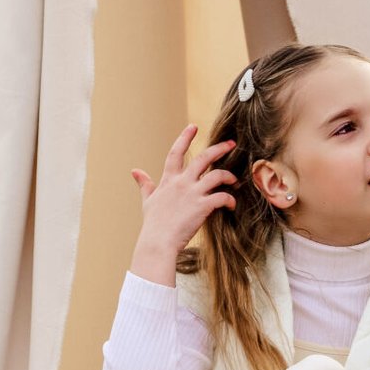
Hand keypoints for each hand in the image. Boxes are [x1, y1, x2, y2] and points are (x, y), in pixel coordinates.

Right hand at [128, 126, 237, 283]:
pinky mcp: (202, 207)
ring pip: (217, 175)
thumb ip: (145, 183)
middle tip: (231, 144)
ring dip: (228, 176)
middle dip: (219, 148)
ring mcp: (192, 194)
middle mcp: (181, 183)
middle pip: (203, 158)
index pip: (176, 152)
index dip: (184, 138)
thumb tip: (135, 171)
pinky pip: (222, 197)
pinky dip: (230, 199)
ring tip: (234, 180)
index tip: (193, 126)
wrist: (157, 243)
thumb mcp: (148, 200)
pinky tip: (232, 204)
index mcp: (169, 180)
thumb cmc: (153, 224)